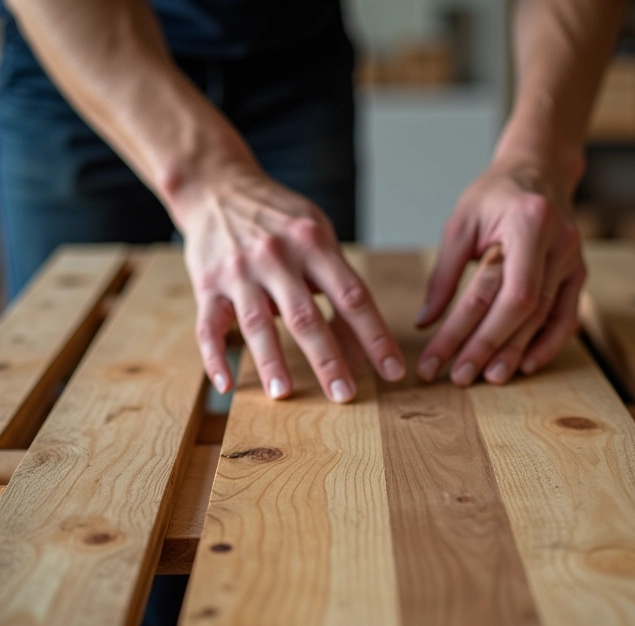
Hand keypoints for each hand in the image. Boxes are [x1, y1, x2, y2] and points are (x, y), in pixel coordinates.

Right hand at [173, 160, 404, 401]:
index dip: (375, 336)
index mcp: (313, 244)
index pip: (352, 297)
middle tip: (345, 395)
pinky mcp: (207, 285)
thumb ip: (338, 288)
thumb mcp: (318, 238)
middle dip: (328, 359)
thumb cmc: (280, 220)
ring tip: (284, 394)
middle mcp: (276, 257)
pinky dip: (215, 358)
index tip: (392, 371)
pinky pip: (208, 327)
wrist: (217, 186)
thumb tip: (360, 347)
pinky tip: (227, 385)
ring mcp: (238, 271)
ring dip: (271, 361)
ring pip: (257, 323)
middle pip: (305, 316)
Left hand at [415, 162, 583, 385]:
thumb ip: (444, 275)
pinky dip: (548, 343)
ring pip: (544, 317)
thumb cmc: (495, 195)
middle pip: (521, 309)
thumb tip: (425, 323)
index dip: (465, 332)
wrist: (538, 169)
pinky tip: (527, 364)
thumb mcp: (460, 225)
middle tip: (460, 377)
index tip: (437, 358)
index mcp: (528, 222)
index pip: (496, 292)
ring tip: (489, 378)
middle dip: (487, 347)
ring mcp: (573, 259)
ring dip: (515, 351)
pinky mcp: (577, 272)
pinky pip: (566, 315)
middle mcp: (558, 242)